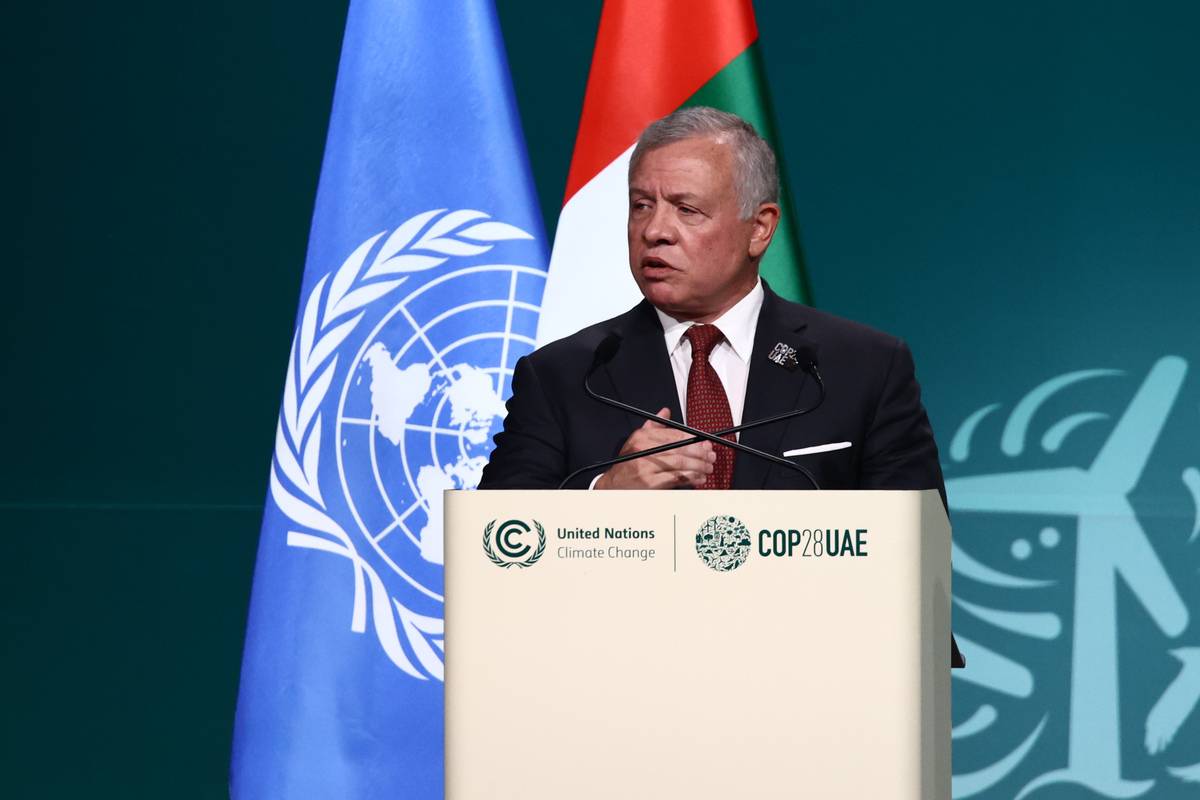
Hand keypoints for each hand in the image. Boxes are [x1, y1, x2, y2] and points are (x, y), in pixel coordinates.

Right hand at [594, 408, 715, 488]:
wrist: (612, 486)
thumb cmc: (626, 465)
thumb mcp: (636, 441)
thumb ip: (653, 427)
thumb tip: (665, 412)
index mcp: (642, 437)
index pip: (674, 434)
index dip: (694, 438)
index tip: (705, 443)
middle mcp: (644, 449)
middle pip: (680, 449)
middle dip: (700, 453)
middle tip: (711, 456)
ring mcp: (647, 466)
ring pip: (681, 464)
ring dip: (699, 466)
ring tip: (708, 468)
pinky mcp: (650, 483)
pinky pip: (676, 478)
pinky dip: (691, 478)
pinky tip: (699, 478)